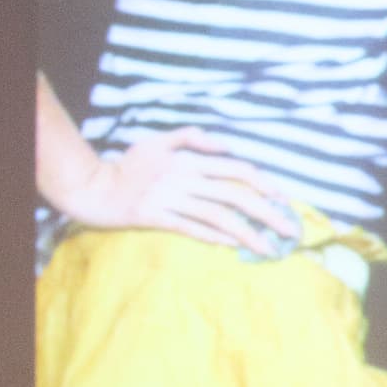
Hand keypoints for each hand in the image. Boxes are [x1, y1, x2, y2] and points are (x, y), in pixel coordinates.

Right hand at [67, 128, 299, 256]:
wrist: (95, 188)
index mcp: (189, 160)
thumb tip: (224, 145)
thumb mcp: (158, 140)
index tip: (283, 199)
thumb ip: (191, 137)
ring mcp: (171, 200)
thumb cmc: (129, 165)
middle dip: (267, 213)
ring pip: (218, 216)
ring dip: (247, 233)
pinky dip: (213, 237)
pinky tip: (233, 246)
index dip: (263, 183)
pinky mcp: (157, 218)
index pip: (235, 169)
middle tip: (290, 232)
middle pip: (234, 195)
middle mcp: (184, 179)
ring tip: (268, 249)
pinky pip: (191, 229)